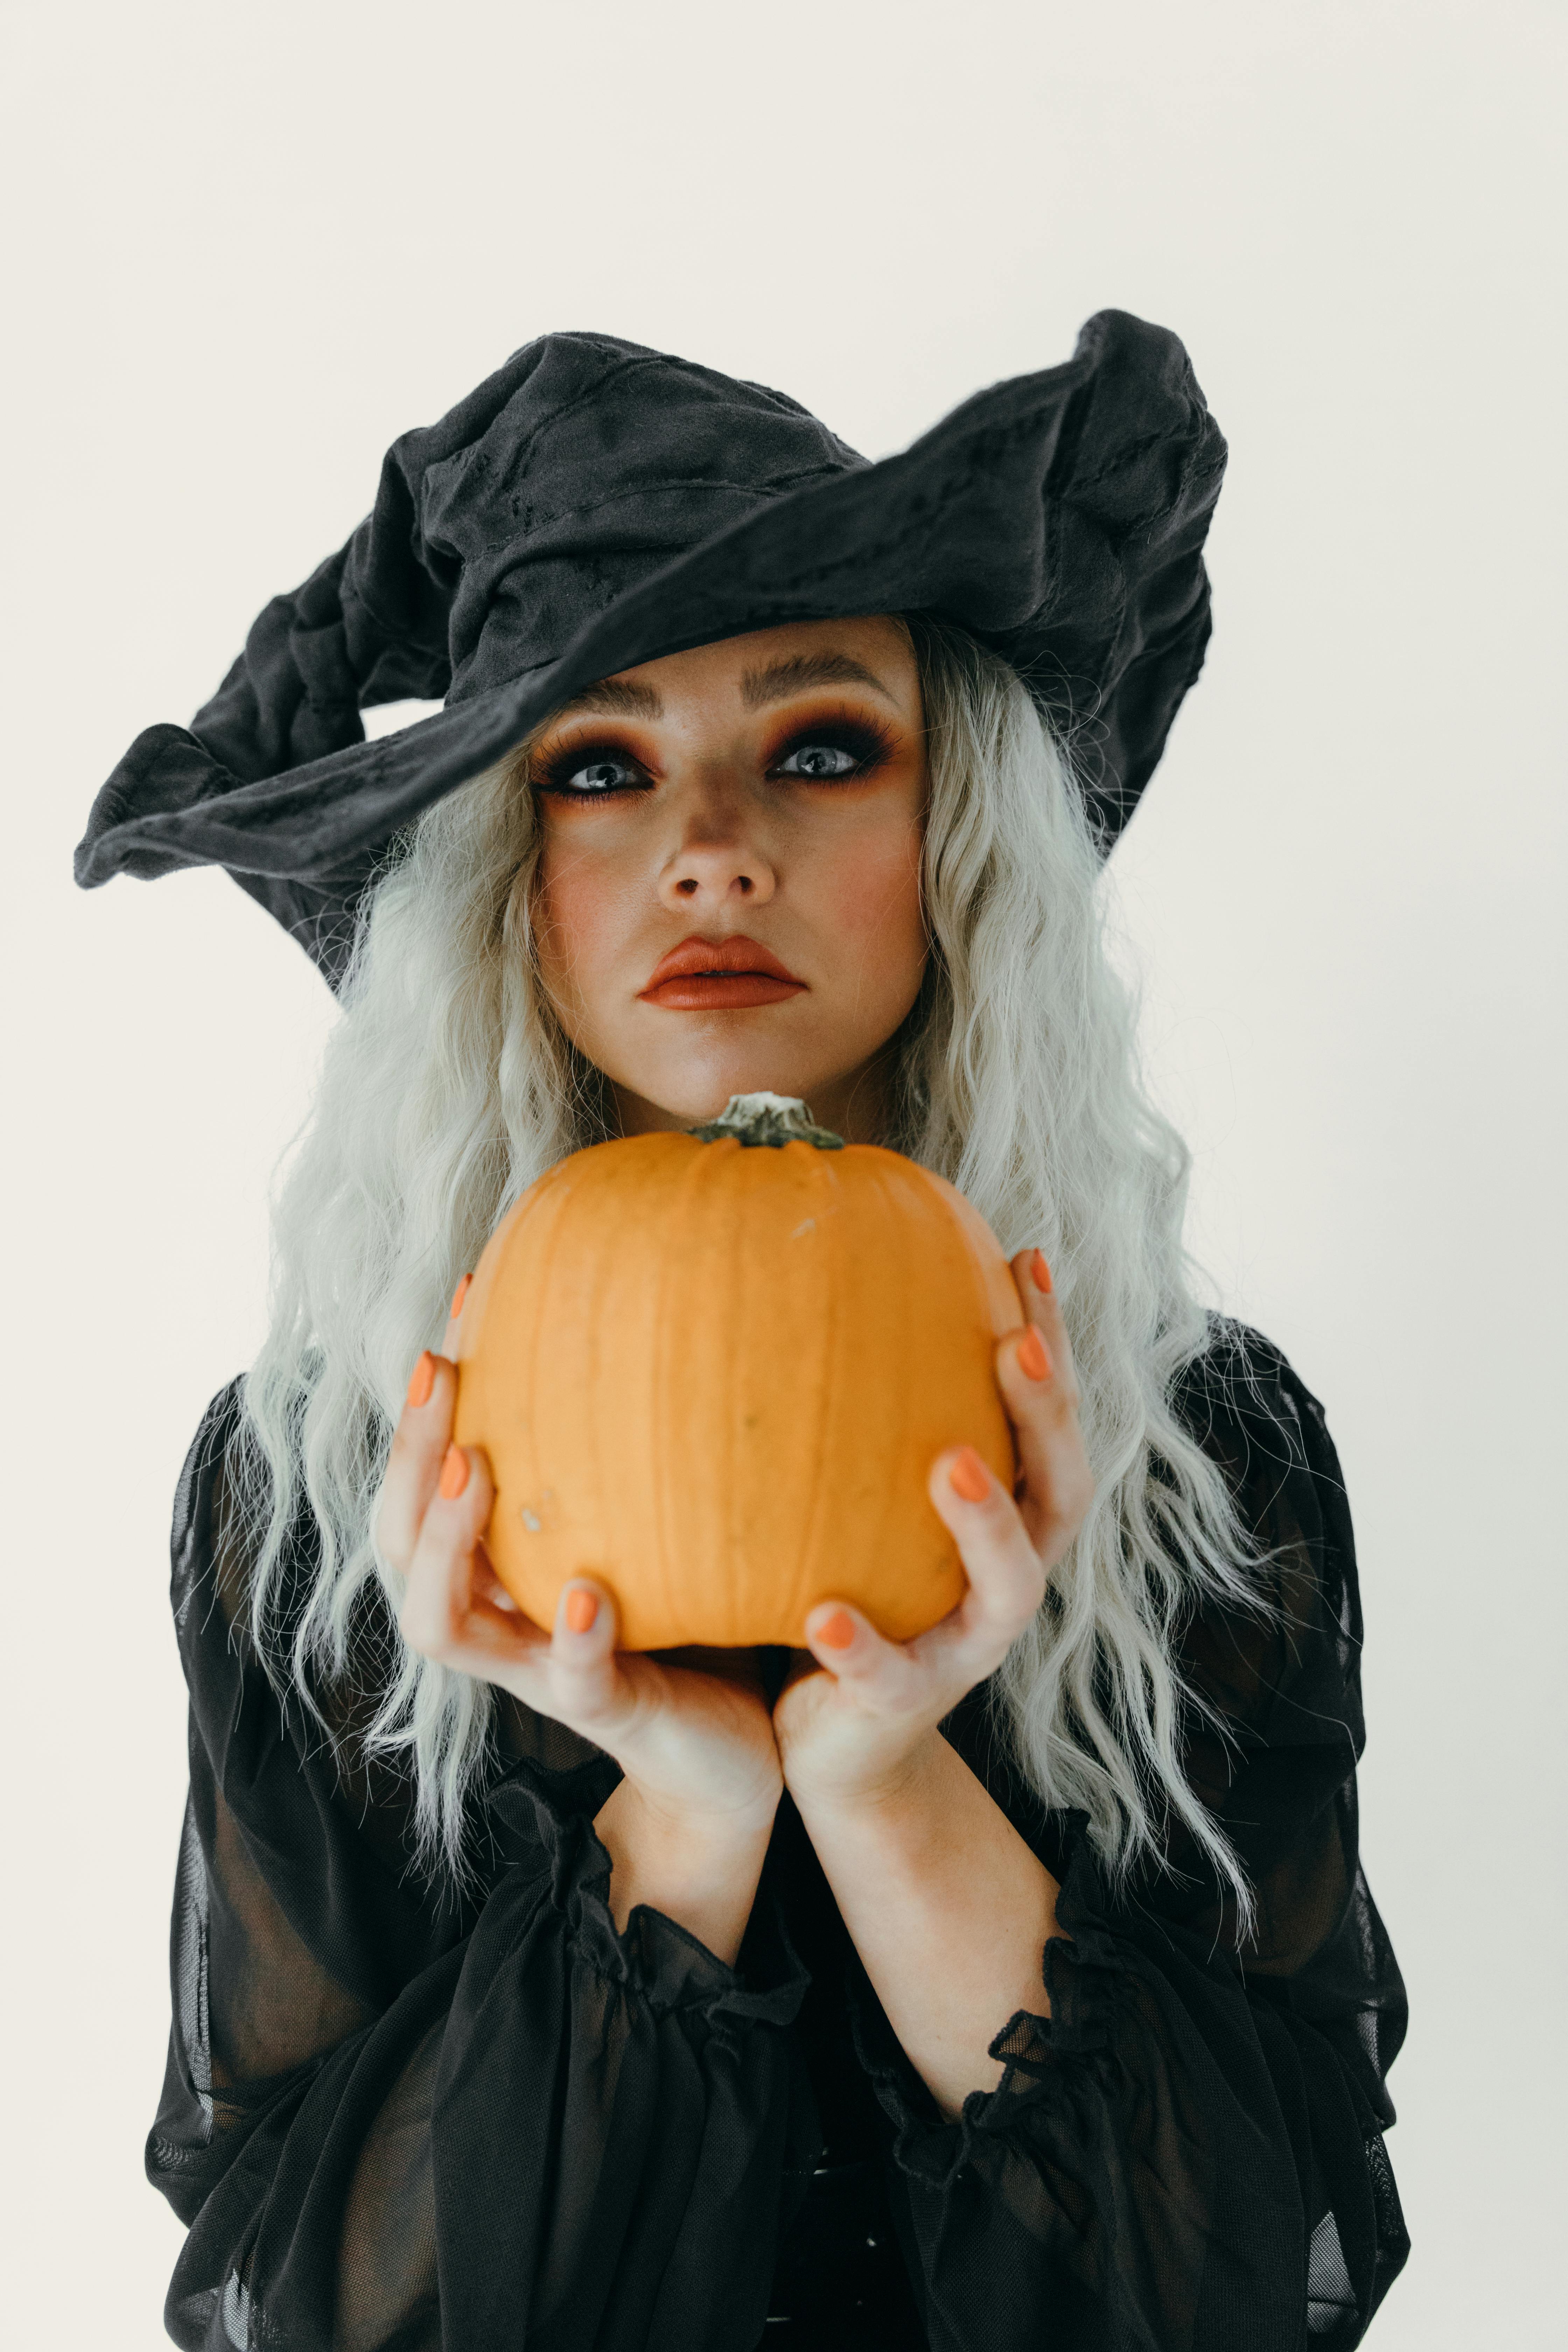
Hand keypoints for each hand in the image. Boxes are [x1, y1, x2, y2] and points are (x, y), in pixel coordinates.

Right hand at [374, 1294, 784, 1838]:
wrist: (734, 1752)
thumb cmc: (684, 1626)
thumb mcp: (637, 1532)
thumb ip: (612, 1469)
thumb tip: (625, 1332)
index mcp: (497, 1576)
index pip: (420, 1489)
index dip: (421, 1408)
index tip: (456, 1310)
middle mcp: (500, 1622)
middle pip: (403, 1549)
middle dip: (410, 1458)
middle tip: (439, 1369)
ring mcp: (543, 1671)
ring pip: (444, 1624)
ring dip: (451, 1540)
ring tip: (478, 1468)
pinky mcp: (610, 1712)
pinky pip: (574, 1680)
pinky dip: (574, 1636)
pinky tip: (586, 1591)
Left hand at [771, 1247, 1092, 1812]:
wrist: (840, 1741)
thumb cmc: (863, 1586)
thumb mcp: (880, 1500)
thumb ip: (882, 1419)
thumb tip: (840, 1278)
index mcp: (1014, 1521)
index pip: (1052, 1421)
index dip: (1052, 1342)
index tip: (1029, 1256)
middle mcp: (1009, 1580)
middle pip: (1061, 1493)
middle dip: (1046, 1417)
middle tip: (1016, 1345)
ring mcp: (965, 1647)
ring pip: (1009, 1588)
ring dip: (986, 1522)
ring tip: (950, 1463)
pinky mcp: (904, 1704)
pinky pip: (891, 1675)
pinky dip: (863, 1646)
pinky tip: (824, 1615)